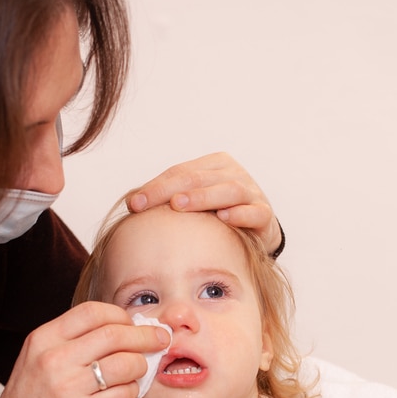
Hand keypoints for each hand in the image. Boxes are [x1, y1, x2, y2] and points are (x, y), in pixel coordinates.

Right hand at [0, 302, 170, 397]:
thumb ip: (71, 338)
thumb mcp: (38, 355)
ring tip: (140, 369)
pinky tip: (128, 391)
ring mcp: (68, 387)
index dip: (120, 315)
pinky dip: (133, 390)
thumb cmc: (31, 396)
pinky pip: (123, 394)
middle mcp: (54, 359)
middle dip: (145, 336)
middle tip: (160, 340)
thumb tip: (120, 325)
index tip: (133, 324)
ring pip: (125, 364)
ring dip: (141, 365)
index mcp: (43, 338)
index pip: (92, 311)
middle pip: (114, 334)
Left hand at [128, 152, 282, 254]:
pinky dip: (240, 213)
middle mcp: (234, 174)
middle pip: (199, 178)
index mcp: (214, 165)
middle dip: (169, 190)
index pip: (180, 172)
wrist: (257, 231)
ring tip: (180, 205)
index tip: (133, 204)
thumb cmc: (218, 215)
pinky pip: (255, 212)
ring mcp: (252, 192)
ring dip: (202, 197)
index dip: (155, 187)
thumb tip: (131, 203)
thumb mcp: (194, 203)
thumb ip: (170, 199)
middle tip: (147, 203)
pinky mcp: (265, 214)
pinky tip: (224, 218)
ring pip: (228, 190)